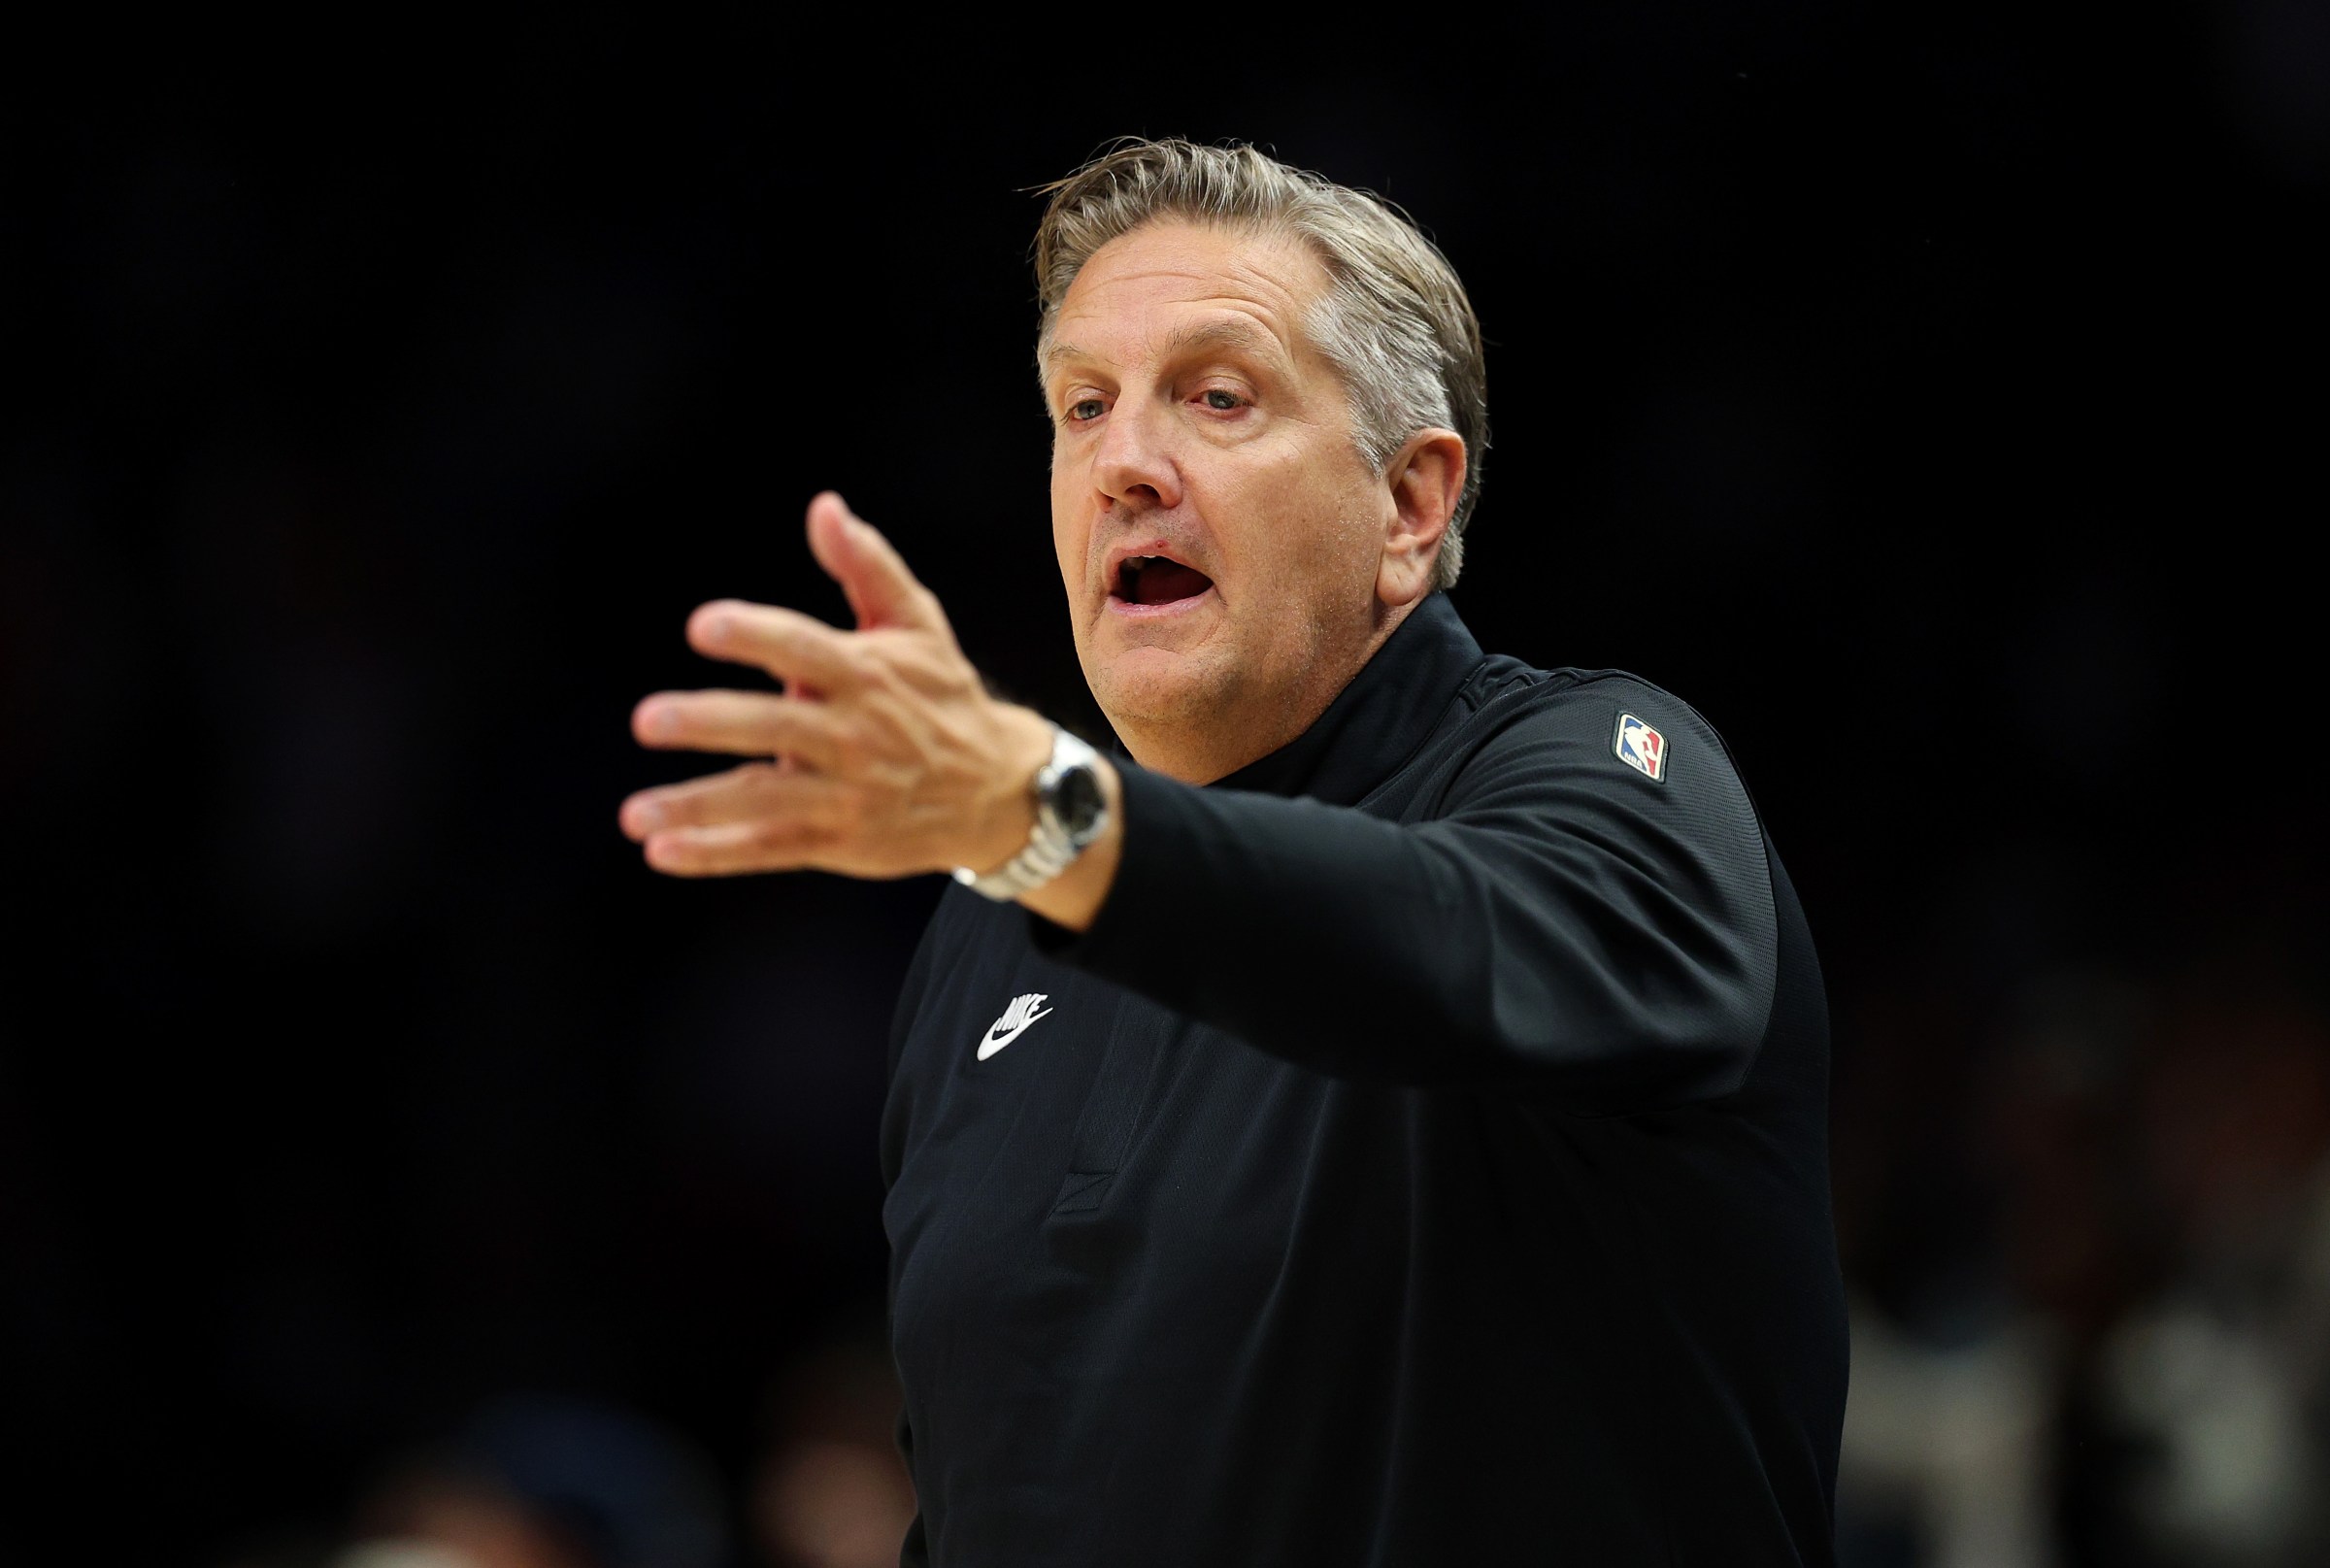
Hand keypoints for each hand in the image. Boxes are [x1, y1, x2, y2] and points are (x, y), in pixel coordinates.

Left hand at [620, 493, 1058, 880]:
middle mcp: (854, 734)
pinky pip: (770, 847)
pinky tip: (662, 851)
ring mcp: (846, 793)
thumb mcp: (918, 625)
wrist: (996, 790)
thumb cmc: (943, 695)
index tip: (702, 626)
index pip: (804, 648)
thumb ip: (868, 566)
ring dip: (698, 805)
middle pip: (775, 725)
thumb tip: (824, 507)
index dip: (755, 635)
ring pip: (764, 799)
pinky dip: (716, 852)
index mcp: (867, 673)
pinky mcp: (838, 840)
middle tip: (647, 719)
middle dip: (711, 722)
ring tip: (636, 813)